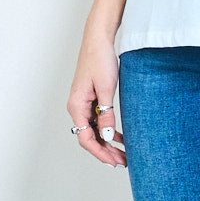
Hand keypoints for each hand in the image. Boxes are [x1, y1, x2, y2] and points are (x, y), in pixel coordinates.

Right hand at [66, 35, 125, 166]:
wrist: (99, 39)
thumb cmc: (100, 59)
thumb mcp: (106, 88)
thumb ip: (106, 113)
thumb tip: (106, 136)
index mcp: (77, 106)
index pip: (85, 138)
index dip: (100, 152)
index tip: (114, 161)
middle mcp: (77, 107)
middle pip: (89, 137)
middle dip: (105, 151)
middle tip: (122, 161)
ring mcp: (83, 103)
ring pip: (94, 130)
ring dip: (107, 142)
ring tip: (123, 153)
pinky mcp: (91, 98)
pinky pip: (97, 120)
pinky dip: (107, 129)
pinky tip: (119, 136)